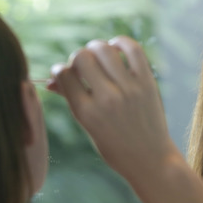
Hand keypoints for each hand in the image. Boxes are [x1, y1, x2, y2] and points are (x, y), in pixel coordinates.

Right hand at [48, 36, 178, 180]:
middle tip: (83, 66)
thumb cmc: (114, 147)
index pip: (64, 75)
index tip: (64, 72)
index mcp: (87, 113)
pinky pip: (133, 49)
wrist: (150, 160)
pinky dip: (121, 42)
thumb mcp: (88, 127)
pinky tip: (116, 47)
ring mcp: (129, 89)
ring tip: (98, 55)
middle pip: (82, 57)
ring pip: (104, 49)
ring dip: (96, 47)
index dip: (59, 70)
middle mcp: (107, 99)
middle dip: (77, 57)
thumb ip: (72, 100)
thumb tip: (52, 80)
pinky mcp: (147, 83)